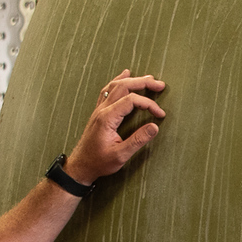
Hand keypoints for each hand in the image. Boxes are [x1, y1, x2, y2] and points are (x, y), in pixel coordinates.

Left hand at [62, 70, 166, 185]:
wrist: (80, 166)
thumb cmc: (99, 162)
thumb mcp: (120, 155)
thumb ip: (137, 140)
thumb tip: (155, 127)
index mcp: (107, 118)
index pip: (131, 101)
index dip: (148, 104)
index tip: (160, 114)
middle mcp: (102, 110)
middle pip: (123, 86)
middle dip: (143, 83)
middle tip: (160, 84)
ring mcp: (99, 109)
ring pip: (115, 85)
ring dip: (132, 80)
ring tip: (148, 78)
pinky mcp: (98, 112)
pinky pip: (108, 90)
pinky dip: (118, 81)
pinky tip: (124, 75)